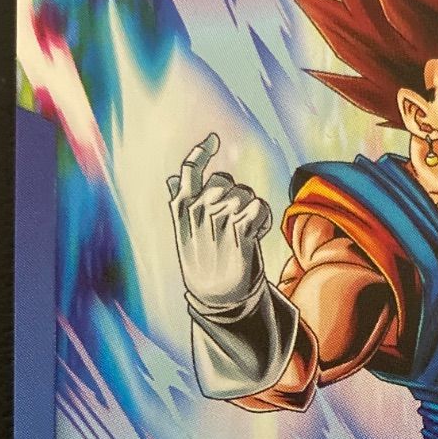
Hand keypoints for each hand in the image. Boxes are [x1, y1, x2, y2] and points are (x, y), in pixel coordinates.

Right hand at [167, 133, 273, 313]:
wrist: (218, 299)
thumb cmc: (203, 265)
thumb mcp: (185, 234)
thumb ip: (181, 204)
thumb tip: (173, 180)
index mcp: (182, 209)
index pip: (190, 171)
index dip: (202, 151)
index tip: (214, 139)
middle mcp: (198, 210)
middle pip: (226, 182)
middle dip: (235, 197)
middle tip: (234, 223)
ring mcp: (218, 219)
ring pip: (245, 194)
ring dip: (251, 210)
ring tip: (244, 234)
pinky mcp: (239, 231)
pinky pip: (259, 207)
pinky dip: (264, 219)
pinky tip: (258, 234)